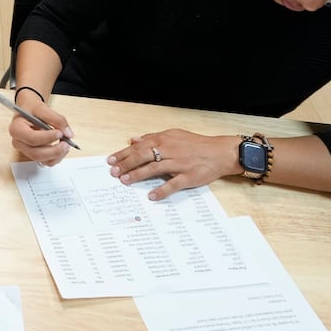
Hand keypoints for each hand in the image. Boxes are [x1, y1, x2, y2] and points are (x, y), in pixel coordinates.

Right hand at [9, 100, 74, 166]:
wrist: (28, 110)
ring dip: (57, 155)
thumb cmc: (31, 108)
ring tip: (66, 145)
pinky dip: (56, 158)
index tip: (60, 133)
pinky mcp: (33, 154)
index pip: (32, 139)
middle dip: (54, 150)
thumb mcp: (42, 108)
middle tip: (66, 143)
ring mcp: (25, 150)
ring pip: (42, 160)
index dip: (47, 138)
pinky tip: (61, 148)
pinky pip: (46, 162)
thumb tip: (68, 133)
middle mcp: (18, 142)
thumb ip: (56, 119)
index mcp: (16, 129)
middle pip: (36, 153)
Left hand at [108, 129, 240, 199]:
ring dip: (138, 175)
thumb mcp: (173, 135)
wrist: (220, 152)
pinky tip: (151, 196)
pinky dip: (161, 190)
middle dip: (126, 164)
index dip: (124, 153)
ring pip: (154, 169)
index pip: (139, 146)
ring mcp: (179, 164)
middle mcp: (170, 151)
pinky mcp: (188, 177)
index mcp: (164, 140)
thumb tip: (134, 139)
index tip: (111, 160)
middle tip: (113, 172)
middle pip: (143, 156)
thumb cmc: (196, 144)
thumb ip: (153, 137)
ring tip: (125, 181)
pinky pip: (173, 184)